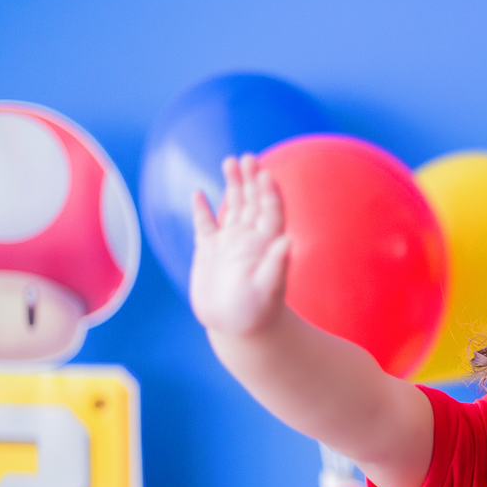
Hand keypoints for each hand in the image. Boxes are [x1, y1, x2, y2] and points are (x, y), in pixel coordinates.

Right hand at [190, 154, 290, 335]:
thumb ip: (277, 264)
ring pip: (232, 208)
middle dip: (250, 179)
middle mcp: (250, 240)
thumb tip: (288, 240)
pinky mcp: (210, 252)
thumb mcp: (268, 289)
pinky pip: (206, 225)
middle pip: (252, 202)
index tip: (264, 171)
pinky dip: (203, 209)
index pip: (270, 211)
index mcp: (266, 245)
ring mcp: (230, 244)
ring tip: (230, 162)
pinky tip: (199, 193)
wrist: (237, 329)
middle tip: (246, 157)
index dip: (268, 191)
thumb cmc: (257, 313)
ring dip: (232, 185)